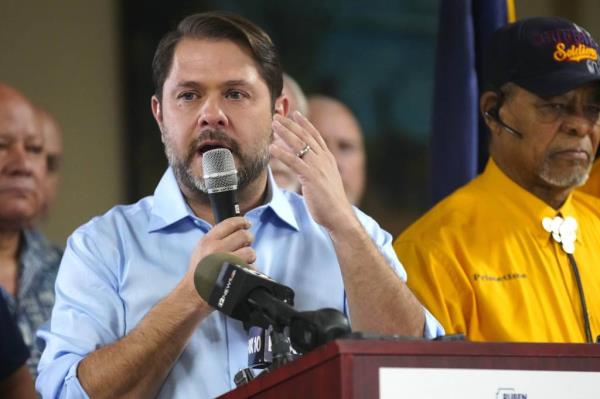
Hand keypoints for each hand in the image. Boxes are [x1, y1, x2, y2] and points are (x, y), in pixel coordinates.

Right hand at [181, 217, 254, 307]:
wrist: (193, 294)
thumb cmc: (198, 274)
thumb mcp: (200, 250)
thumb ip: (215, 239)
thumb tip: (234, 231)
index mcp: (208, 240)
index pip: (230, 223)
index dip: (242, 222)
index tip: (247, 223)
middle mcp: (216, 248)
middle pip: (243, 235)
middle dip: (248, 239)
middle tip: (247, 243)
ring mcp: (226, 261)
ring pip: (250, 251)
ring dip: (250, 256)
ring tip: (244, 260)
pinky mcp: (234, 273)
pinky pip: (251, 267)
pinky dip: (250, 269)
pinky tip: (242, 271)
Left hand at [270, 112, 354, 232]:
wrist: (339, 215)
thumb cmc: (330, 202)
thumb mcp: (325, 180)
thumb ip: (317, 170)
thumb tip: (306, 167)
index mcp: (328, 159)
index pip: (316, 136)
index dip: (305, 124)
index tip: (295, 113)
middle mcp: (324, 159)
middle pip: (305, 136)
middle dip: (291, 124)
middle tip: (278, 115)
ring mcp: (318, 167)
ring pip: (299, 144)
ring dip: (285, 132)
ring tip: (274, 124)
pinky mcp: (311, 177)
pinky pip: (293, 162)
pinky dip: (282, 153)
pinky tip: (271, 147)